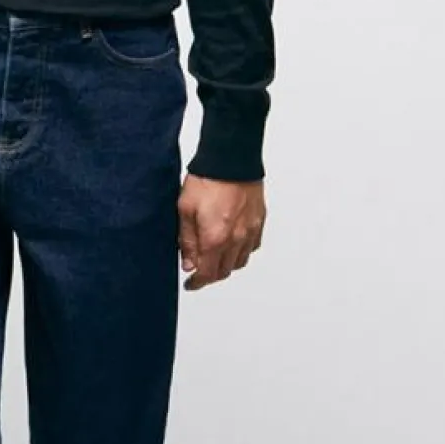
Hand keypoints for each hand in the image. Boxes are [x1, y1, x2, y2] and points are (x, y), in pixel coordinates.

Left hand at [178, 174, 265, 291]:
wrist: (231, 159)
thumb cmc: (207, 179)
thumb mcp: (185, 210)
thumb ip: (187, 241)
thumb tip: (188, 263)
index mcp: (216, 238)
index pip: (207, 274)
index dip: (197, 283)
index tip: (190, 284)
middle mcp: (236, 239)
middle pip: (224, 271)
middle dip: (210, 275)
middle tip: (199, 270)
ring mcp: (250, 231)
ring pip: (239, 261)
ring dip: (226, 265)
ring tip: (214, 258)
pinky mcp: (259, 221)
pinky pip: (252, 246)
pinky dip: (241, 251)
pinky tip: (232, 244)